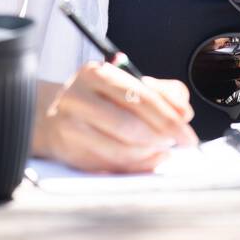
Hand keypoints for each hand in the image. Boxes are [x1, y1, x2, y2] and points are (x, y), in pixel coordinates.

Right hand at [35, 61, 199, 171]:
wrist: (52, 116)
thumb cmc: (101, 100)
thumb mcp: (128, 85)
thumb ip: (162, 93)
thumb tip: (184, 113)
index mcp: (96, 73)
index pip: (140, 96)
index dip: (169, 117)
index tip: (188, 134)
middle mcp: (77, 97)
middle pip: (130, 125)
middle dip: (161, 138)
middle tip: (180, 144)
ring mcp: (69, 126)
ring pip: (120, 148)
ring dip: (149, 153)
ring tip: (162, 150)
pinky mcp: (68, 151)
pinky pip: (110, 165)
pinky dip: (135, 165)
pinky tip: (147, 158)